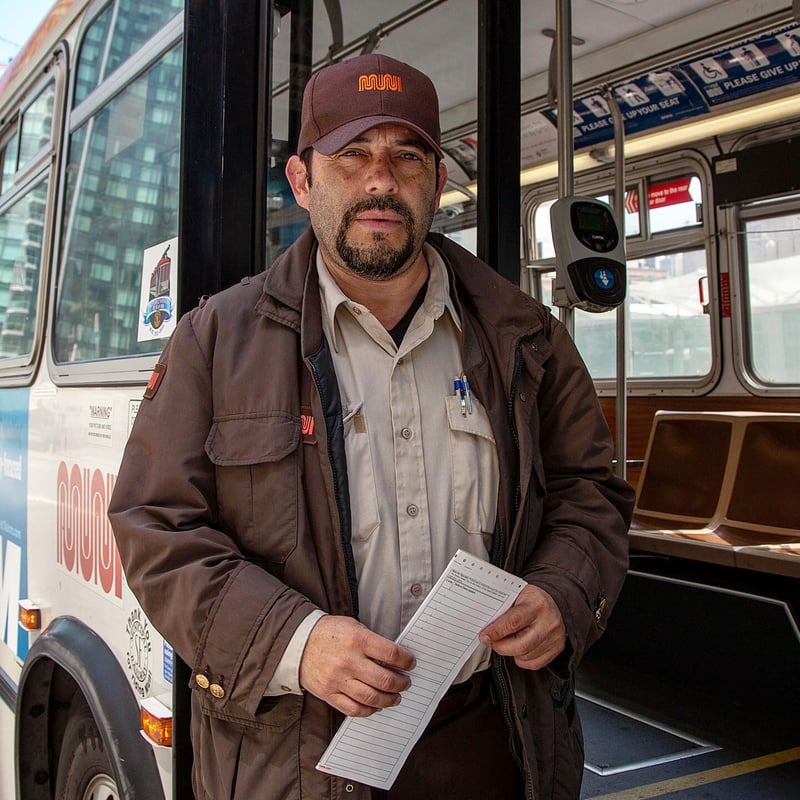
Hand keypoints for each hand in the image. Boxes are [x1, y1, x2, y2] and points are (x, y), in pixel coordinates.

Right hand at [299, 615, 415, 716]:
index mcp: (357, 640)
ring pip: (372, 698)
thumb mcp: (353, 626)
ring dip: (389, 700)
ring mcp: (338, 680)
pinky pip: (353, 709)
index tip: (411, 663)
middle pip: (385, 680)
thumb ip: (372, 641)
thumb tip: (395, 657)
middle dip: (401, 683)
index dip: (406, 660)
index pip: (391, 653)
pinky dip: (369, 711)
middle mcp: (348, 661)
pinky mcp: (329, 694)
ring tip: (396, 697)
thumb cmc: (329, 632)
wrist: (298, 642)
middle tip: (406, 682)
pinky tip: (377, 706)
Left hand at [478, 584, 565, 669]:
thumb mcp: (517, 594)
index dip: (496, 632)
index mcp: (536, 605)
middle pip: (520, 645)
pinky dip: (522, 658)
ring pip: (525, 656)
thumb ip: (503, 610)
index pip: (513, 622)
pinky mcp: (557, 649)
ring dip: (510, 652)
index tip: (484, 636)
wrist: (554, 601)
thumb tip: (485, 626)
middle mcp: (548, 623)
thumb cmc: (532, 599)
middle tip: (491, 641)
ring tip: (508, 640)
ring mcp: (554, 638)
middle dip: (500, 646)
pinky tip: (520, 646)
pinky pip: (533, 664)